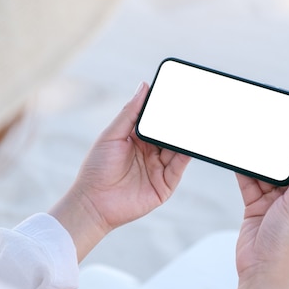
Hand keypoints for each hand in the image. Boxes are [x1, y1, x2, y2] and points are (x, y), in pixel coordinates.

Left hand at [50, 83, 190, 260]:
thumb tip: (144, 86)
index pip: (157, 121)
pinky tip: (190, 144)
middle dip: (180, 122)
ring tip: (195, 123)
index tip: (178, 93)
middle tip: (192, 106)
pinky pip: (179, 167)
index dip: (166, 109)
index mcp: (137, 139)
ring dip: (185, 137)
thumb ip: (130, 112)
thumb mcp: (112, 135)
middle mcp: (150, 153)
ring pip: (177, 149)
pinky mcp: (165, 185)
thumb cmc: (96, 168)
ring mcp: (158, 169)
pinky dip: (186, 155)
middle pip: (169, 134)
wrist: (93, 202)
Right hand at [231, 138, 288, 288]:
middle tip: (263, 130)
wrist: (262, 271)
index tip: (288, 126)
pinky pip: (250, 183)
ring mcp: (275, 202)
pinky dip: (244, 172)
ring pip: (265, 174)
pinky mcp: (256, 207)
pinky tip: (238, 157)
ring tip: (248, 140)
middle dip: (274, 152)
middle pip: (284, 167)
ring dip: (258, 161)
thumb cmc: (287, 243)